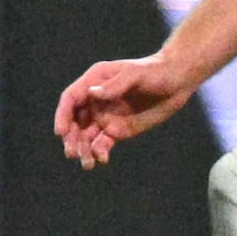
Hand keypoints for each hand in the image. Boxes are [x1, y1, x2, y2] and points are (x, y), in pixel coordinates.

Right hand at [53, 55, 197, 169]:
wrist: (175, 82)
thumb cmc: (154, 71)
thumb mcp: (135, 74)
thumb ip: (115, 85)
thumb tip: (92, 94)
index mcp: (94, 82)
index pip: (71, 99)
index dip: (62, 115)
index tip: (61, 132)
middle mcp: (95, 100)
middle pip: (74, 121)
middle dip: (71, 138)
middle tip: (72, 153)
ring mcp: (105, 116)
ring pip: (86, 136)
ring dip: (82, 149)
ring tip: (87, 164)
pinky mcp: (117, 131)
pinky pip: (102, 144)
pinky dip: (99, 152)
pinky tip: (102, 159)